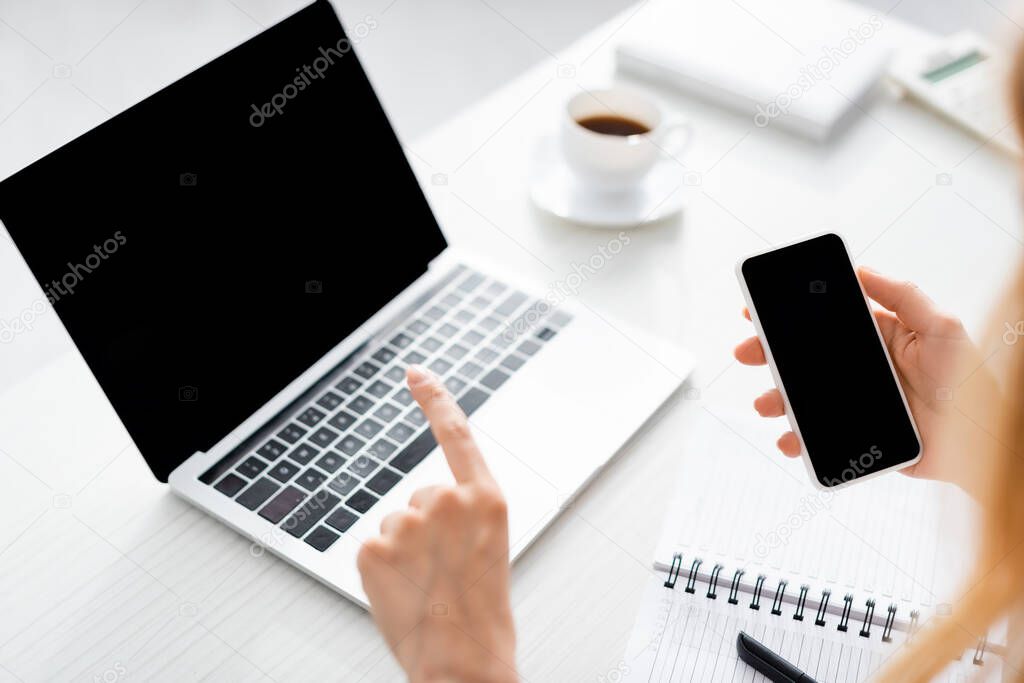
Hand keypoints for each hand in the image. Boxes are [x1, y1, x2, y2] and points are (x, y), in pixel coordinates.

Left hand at [356, 365, 516, 682]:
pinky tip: (404, 593)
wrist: (465, 664)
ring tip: (428, 587)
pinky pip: (372, 547)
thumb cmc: (483, 617)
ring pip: (395, 524)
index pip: (457, 434)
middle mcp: (448, 501)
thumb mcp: (490, 551)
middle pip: (420, 496)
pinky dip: (382, 570)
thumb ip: (465, 517)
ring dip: (405, 551)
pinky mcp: (373, 547)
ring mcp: (408, 522)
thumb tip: (428, 510)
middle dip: (425, 528)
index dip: (435, 400)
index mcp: (487, 500)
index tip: (417, 374)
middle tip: (443, 570)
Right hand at [734, 267, 998, 496]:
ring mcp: (855, 405)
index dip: (790, 318)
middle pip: (804, 360)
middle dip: (769, 355)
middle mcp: (861, 370)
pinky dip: (798, 440)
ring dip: (777, 400)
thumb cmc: (970, 383)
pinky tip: (790, 438)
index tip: (759, 312)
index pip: (824, 323)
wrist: (980, 440)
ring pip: (804, 400)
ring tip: (766, 403)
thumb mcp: (943, 327)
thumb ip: (903, 295)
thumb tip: (862, 270)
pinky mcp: (858, 439)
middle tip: (748, 352)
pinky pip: (820, 439)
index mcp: (877, 338)